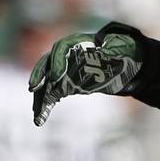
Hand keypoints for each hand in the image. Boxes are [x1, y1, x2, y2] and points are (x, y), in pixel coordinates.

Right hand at [28, 25, 142, 126]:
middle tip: (33, 88)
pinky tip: (40, 118)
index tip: (56, 78)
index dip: (57, 63)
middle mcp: (67, 55)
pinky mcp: (68, 84)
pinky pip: (54, 94)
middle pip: (47, 64)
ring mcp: (66, 70)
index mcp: (78, 42)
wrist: (126, 61)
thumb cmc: (122, 50)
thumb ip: (112, 51)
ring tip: (37, 114)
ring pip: (48, 82)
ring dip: (41, 97)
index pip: (61, 49)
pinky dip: (47, 105)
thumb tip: (103, 54)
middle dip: (40, 76)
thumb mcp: (121, 48)